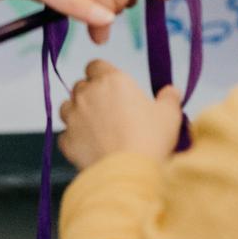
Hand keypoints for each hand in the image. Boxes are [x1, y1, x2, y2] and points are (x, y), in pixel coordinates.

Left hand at [57, 59, 183, 169]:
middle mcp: (87, 93)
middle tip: (108, 111)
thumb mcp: (169, 115)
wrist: (129, 172)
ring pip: (67, 107)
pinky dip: (74, 140)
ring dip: (78, 114)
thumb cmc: (151, 139)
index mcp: (111, 80)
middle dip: (91, 95)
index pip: (96, 65)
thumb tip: (171, 91)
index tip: (113, 88)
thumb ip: (169, 97)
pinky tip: (90, 149)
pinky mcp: (66, 140)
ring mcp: (73, 117)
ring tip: (96, 129)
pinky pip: (66, 135)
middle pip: (81, 85)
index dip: (102, 75)